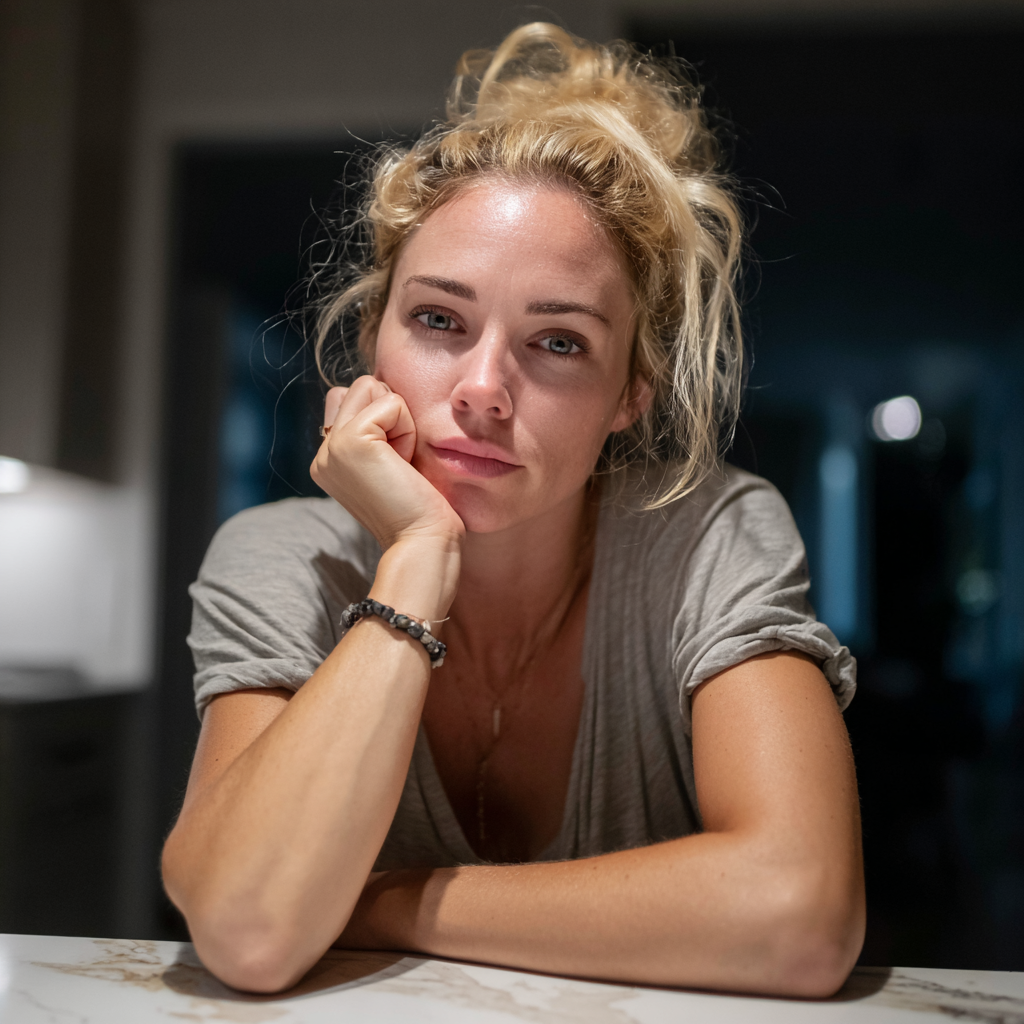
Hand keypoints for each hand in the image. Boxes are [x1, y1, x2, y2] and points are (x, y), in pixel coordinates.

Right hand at [310, 377, 464, 551]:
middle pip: (361, 386)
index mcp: (330, 459)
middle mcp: (323, 453)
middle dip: (392, 414)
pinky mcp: (350, 441)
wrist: (424, 540)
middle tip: (400, 461)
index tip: (395, 464)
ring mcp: (331, 447)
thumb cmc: (422, 507)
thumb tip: (377, 388)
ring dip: (399, 419)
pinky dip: (407, 429)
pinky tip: (404, 463)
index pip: (351, 398)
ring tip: (401, 461)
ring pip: (370, 386)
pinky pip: (390, 402)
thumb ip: (376, 429)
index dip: (387, 419)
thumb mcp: (392, 462)